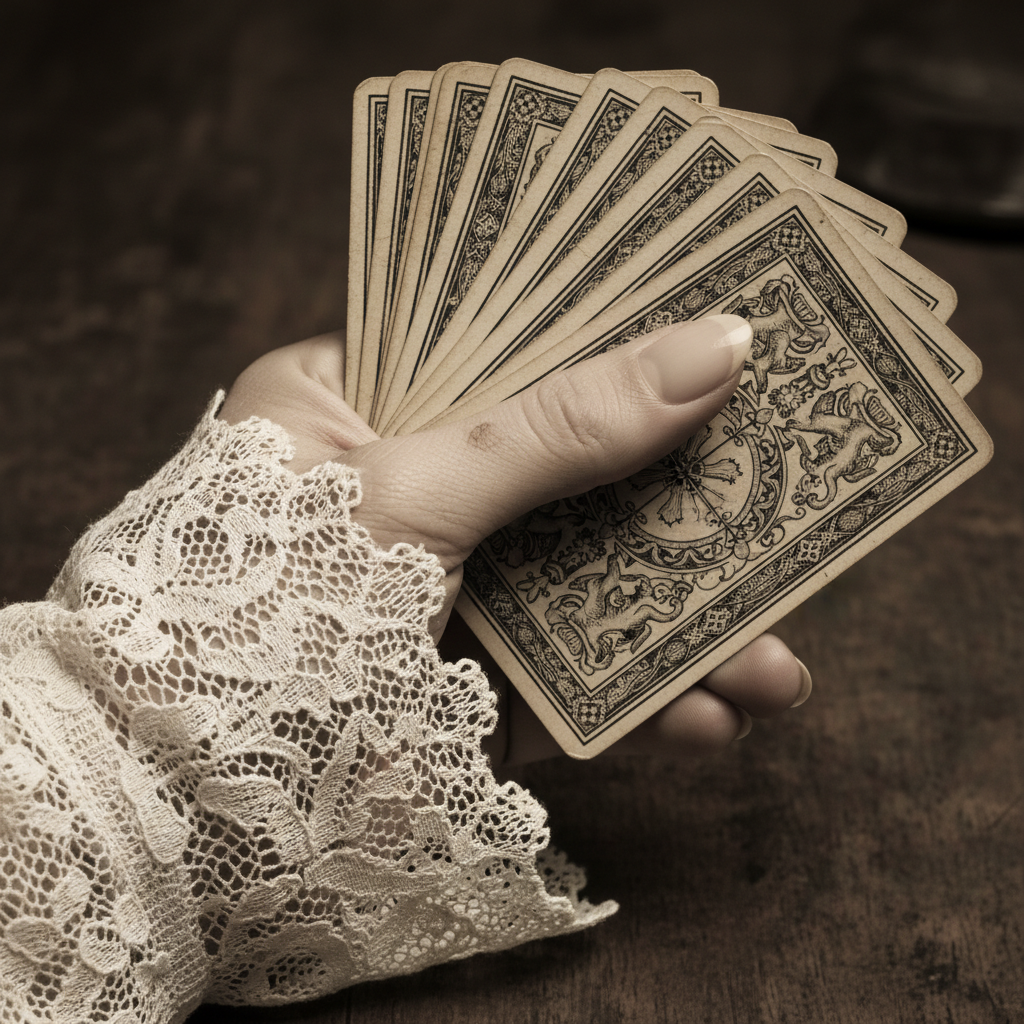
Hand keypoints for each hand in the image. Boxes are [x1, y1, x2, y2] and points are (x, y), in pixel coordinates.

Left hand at [219, 319, 811, 764]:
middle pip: (575, 467)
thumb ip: (560, 426)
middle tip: (785, 489)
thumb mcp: (416, 488)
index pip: (509, 340)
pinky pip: (580, 675)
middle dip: (684, 500)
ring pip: (593, 582)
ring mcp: (452, 584)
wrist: (180, 797)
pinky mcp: (470, 677)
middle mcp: (412, 485)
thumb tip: (710, 350)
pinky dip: (648, 698)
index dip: (615, 333)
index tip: (718, 327)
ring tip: (782, 657)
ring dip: (691, 622)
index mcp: (358, 400)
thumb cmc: (263, 605)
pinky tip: (718, 713)